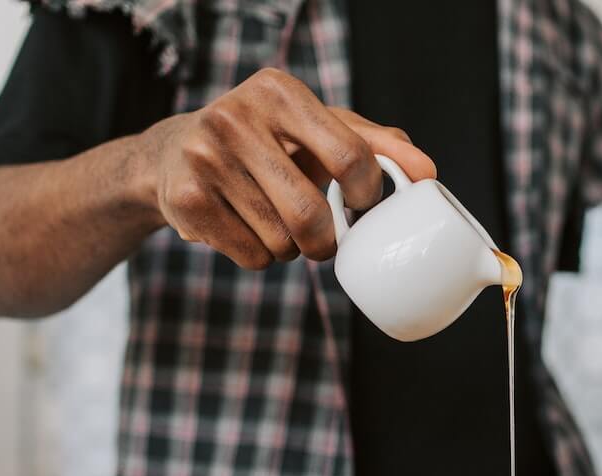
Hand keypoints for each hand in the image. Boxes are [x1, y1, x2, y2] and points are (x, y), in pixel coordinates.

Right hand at [136, 67, 435, 268]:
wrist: (174, 153)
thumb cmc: (269, 141)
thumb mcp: (320, 127)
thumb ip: (377, 144)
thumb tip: (427, 172)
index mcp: (278, 91)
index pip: (350, 155)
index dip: (367, 195)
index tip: (363, 204)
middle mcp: (234, 116)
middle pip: (311, 214)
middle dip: (327, 242)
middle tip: (325, 240)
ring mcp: (204, 157)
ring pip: (281, 242)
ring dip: (291, 250)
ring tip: (275, 223)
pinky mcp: (185, 199)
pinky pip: (252, 257)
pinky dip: (261, 258)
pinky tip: (246, 229)